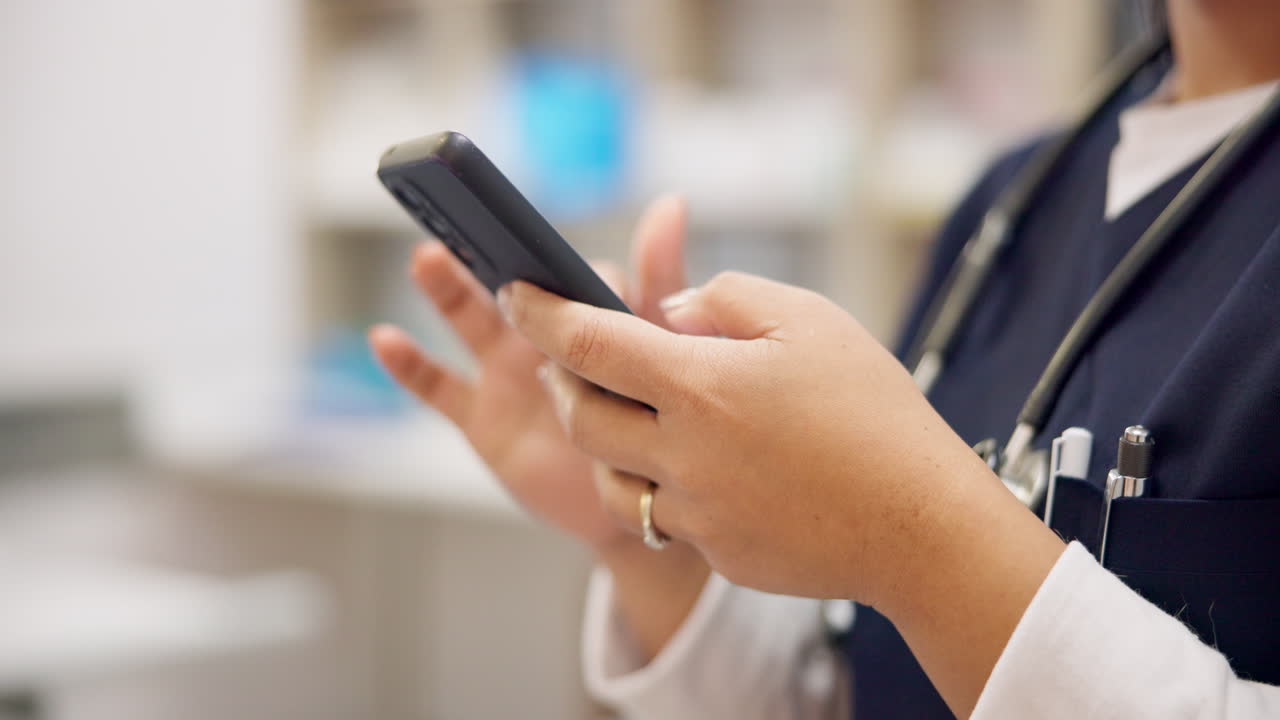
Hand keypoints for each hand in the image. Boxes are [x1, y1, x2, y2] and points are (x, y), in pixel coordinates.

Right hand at [368, 196, 688, 552]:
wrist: (638, 498)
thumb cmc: (654, 418)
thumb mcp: (665, 349)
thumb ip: (659, 278)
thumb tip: (669, 204)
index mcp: (584, 311)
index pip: (573, 277)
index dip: (571, 276)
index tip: (570, 278)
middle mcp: (539, 333)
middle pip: (504, 280)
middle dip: (483, 247)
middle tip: (462, 211)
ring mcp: (504, 372)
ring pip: (467, 318)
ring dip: (444, 287)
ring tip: (427, 255)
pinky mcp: (482, 417)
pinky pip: (438, 388)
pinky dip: (408, 365)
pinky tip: (385, 339)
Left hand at [501, 270, 1060, 604]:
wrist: (920, 524)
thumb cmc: (873, 413)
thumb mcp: (810, 321)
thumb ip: (727, 299)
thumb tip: (673, 310)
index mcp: (701, 386)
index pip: (590, 343)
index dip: (541, 314)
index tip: (516, 294)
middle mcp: (683, 454)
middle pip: (583, 417)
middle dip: (563, 382)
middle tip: (567, 359)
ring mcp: (696, 512)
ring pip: (611, 477)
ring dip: (603, 440)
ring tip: (624, 414)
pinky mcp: (716, 551)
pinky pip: (663, 517)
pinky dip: (660, 484)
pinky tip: (694, 465)